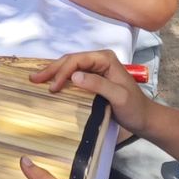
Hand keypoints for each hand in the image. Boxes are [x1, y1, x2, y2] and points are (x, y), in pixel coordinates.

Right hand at [30, 50, 155, 138]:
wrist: (144, 119)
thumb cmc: (134, 108)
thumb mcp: (118, 97)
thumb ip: (98, 85)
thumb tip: (74, 76)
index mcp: (105, 59)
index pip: (78, 60)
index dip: (63, 71)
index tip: (52, 87)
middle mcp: (99, 60)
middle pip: (71, 60)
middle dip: (52, 69)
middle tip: (34, 79)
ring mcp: (96, 69)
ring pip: (70, 67)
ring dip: (53, 73)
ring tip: (36, 79)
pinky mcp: (93, 79)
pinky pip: (73, 76)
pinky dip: (60, 79)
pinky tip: (50, 83)